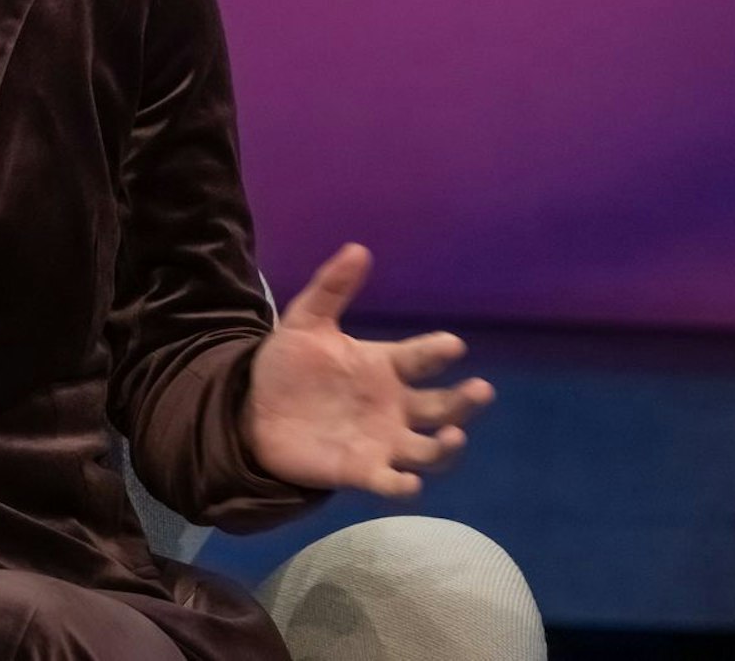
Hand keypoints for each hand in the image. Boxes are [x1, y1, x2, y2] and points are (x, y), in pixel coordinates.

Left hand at [241, 243, 494, 497]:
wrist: (254, 411)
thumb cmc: (289, 366)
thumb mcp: (305, 322)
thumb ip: (331, 288)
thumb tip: (358, 248)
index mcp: (385, 366)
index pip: (422, 357)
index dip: (438, 351)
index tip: (452, 345)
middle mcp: (394, 406)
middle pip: (443, 407)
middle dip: (465, 401)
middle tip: (481, 390)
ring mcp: (383, 441)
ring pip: (429, 450)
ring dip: (446, 446)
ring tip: (453, 436)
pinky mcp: (363, 472)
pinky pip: (392, 482)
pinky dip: (403, 486)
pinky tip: (407, 483)